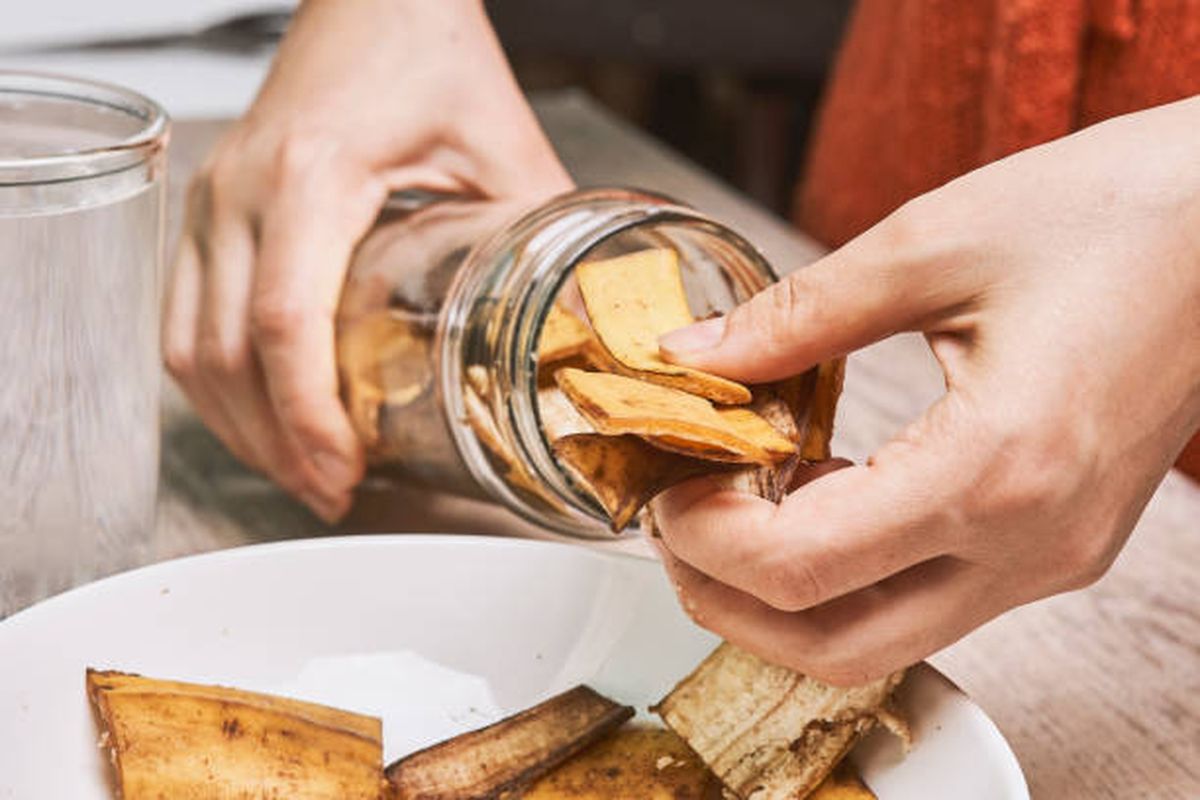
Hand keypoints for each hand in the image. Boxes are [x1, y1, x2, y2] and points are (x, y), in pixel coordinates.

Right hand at [163, 0, 570, 519]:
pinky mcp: (210, 207)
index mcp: (313, 177)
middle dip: (276, 443)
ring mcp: (214, 199)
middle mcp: (242, 190)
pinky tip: (260, 416)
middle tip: (333, 492)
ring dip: (239, 425)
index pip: (286, 324)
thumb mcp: (504, 144)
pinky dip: (215, 381)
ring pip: (189, 344)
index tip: (343, 471)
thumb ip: (540, 234)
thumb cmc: (428, 47)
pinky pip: (183, 314)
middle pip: (226, 353)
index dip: (310, 417)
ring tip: (302, 472)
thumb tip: (578, 320)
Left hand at [653, 96, 1199, 685]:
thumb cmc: (1109, 215)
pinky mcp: (1059, 547)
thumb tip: (693, 358)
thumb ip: (796, 317)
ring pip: (881, 642)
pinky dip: (848, 575)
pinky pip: (928, 602)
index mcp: (997, 466)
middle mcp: (1030, 543)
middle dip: (725, 601)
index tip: (663, 485)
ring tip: (728, 514)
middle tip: (672, 524)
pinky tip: (813, 500)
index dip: (703, 539)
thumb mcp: (931, 242)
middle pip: (833, 648)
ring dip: (783, 602)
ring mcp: (1051, 558)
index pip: (802, 568)